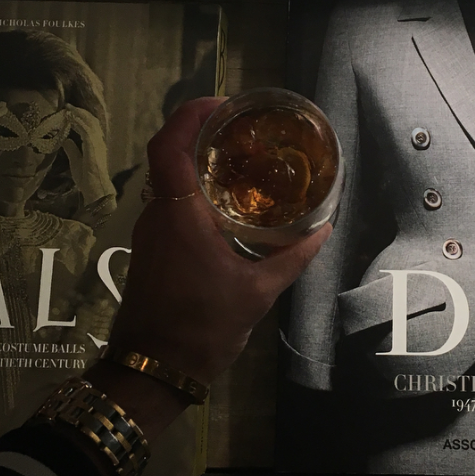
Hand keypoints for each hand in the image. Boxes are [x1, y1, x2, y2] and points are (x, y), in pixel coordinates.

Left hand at [61, 105, 116, 209]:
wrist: (96, 189)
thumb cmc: (87, 179)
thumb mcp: (76, 162)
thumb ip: (72, 150)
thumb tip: (65, 139)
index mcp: (96, 144)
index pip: (90, 126)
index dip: (81, 117)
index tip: (69, 111)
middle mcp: (99, 141)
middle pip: (91, 121)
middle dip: (80, 112)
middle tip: (68, 106)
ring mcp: (97, 144)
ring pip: (90, 123)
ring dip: (78, 115)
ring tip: (68, 109)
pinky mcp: (93, 147)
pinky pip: (86, 131)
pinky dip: (78, 123)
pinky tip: (70, 119)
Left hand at [105, 97, 330, 386]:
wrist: (153, 370)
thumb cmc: (200, 328)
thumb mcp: (257, 293)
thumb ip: (291, 257)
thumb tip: (322, 229)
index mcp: (178, 215)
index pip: (168, 145)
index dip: (190, 114)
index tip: (224, 104)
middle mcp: (158, 213)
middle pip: (168, 153)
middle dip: (201, 130)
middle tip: (244, 126)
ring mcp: (152, 230)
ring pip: (169, 176)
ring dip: (198, 157)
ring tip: (243, 154)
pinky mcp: (153, 246)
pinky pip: (172, 199)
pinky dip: (196, 185)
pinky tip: (230, 197)